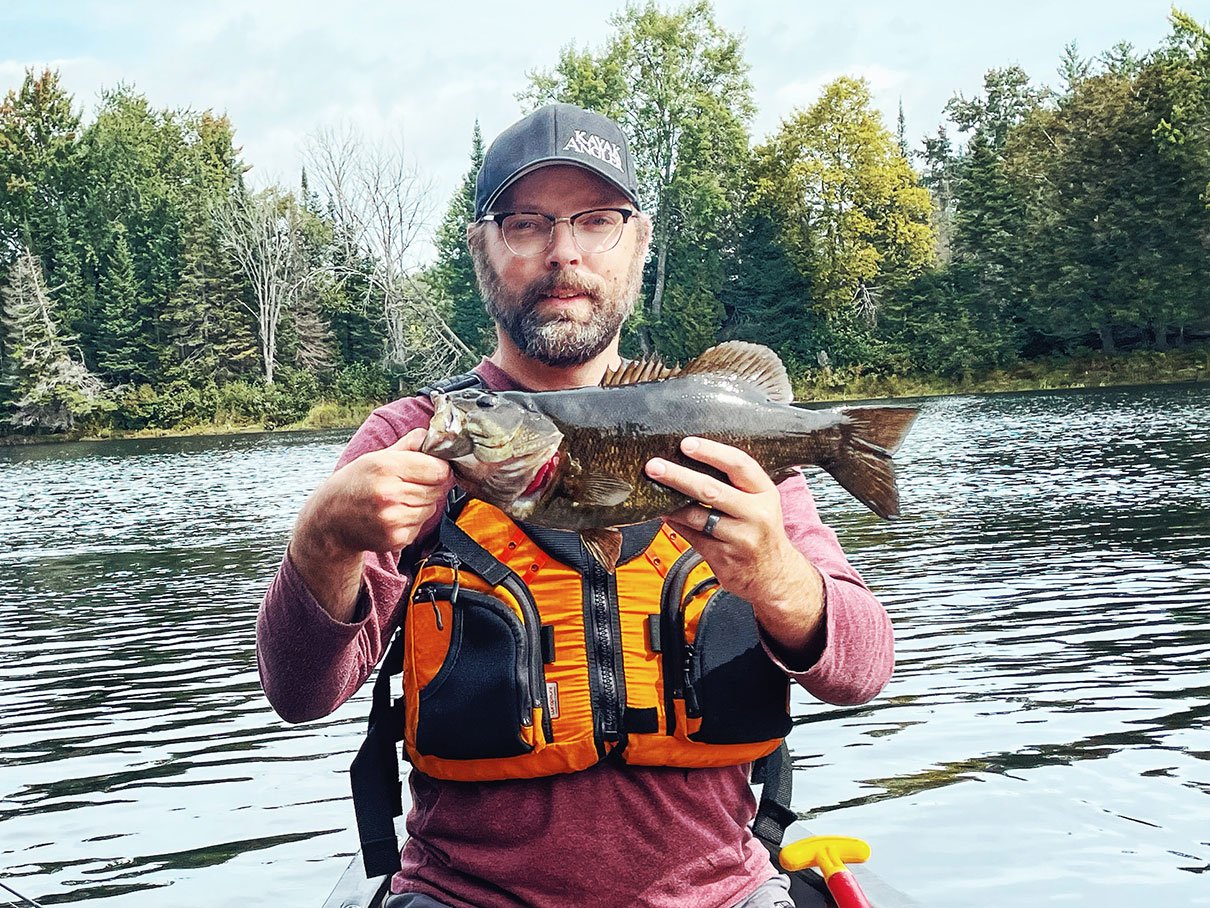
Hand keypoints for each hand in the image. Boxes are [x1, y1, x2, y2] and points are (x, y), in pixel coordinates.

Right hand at [289, 427, 452, 620]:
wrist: (330, 520)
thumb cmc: (353, 485)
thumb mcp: (375, 457)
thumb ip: (408, 445)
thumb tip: (432, 436)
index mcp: (386, 468)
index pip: (438, 468)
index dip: (437, 467)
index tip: (430, 467)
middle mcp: (389, 494)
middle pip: (437, 488)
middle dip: (429, 485)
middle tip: (408, 484)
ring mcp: (392, 519)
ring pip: (431, 508)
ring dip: (422, 504)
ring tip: (398, 500)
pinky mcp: (395, 538)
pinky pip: (420, 525)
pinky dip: (412, 521)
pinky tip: (394, 515)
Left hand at [645, 437, 824, 659]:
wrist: (775, 576)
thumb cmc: (762, 532)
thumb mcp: (760, 503)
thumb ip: (734, 485)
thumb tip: (690, 462)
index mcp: (765, 493)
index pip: (739, 464)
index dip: (711, 452)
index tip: (686, 444)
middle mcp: (756, 514)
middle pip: (711, 489)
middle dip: (679, 476)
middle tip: (655, 466)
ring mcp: (740, 538)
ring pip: (697, 516)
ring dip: (671, 503)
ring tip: (652, 489)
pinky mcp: (724, 557)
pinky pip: (692, 536)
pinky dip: (676, 523)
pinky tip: (665, 514)